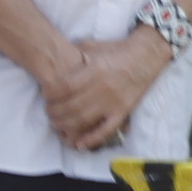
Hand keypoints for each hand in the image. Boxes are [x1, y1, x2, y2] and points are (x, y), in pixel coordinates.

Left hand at [51, 29, 170, 152]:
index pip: (65, 86)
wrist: (146, 56)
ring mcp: (113, 102)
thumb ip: (75, 52)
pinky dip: (92, 139)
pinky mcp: (123, 111)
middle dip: (54, 112)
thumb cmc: (118, 50)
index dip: (51, 94)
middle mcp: (103, 87)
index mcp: (94, 69)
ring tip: (56, 124)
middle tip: (48, 112)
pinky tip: (80, 144)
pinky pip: (106, 130)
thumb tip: (56, 56)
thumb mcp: (94, 46)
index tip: (45, 95)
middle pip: (71, 106)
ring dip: (66, 125)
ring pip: (83, 119)